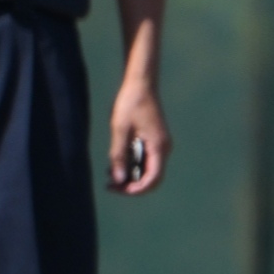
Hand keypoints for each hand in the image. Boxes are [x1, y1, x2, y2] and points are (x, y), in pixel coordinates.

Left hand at [107, 77, 171, 193]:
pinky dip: (132, 165)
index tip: (117, 188)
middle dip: (132, 185)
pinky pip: (146, 159)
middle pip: (152, 177)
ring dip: (131, 175)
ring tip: (109, 174)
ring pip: (148, 169)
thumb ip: (119, 155)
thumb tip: (118, 179)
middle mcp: (163, 148)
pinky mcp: (154, 140)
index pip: (153, 179)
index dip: (136, 189)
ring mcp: (160, 144)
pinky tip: (116, 163)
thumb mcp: (120, 129)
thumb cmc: (131, 103)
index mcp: (158, 147)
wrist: (141, 84)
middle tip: (110, 185)